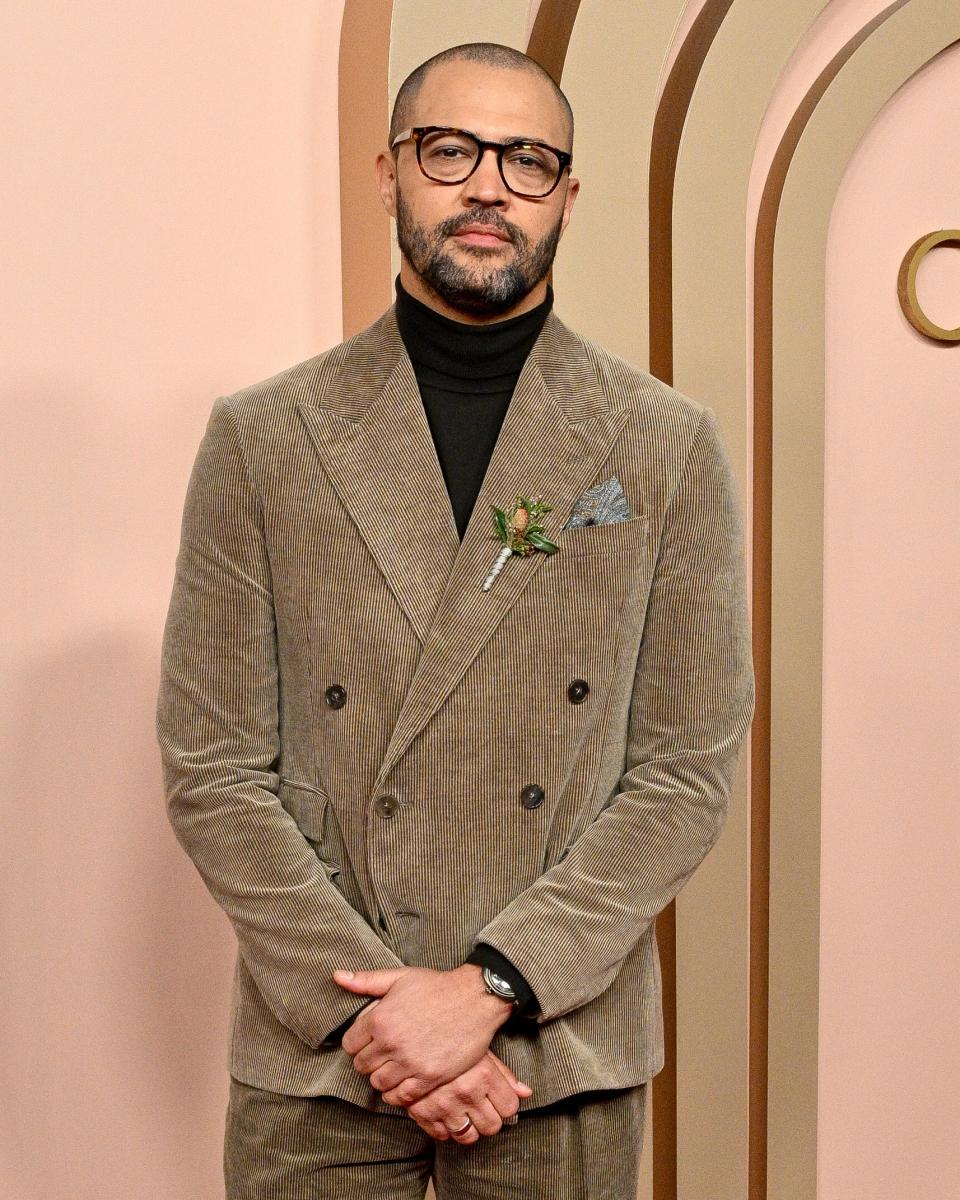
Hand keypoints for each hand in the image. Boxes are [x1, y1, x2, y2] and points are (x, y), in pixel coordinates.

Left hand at [333, 964, 513, 1103]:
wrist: (475, 998)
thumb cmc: (437, 986)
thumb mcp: (400, 977)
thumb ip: (366, 980)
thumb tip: (337, 977)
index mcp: (380, 1019)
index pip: (350, 1045)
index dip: (357, 1043)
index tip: (368, 1041)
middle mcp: (391, 1044)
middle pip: (362, 1066)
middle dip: (368, 1061)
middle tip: (381, 1055)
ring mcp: (410, 1063)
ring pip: (379, 1084)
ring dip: (382, 1078)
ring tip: (392, 1068)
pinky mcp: (429, 1077)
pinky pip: (402, 1097)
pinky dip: (399, 1093)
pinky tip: (404, 1082)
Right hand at [404, 1050, 532, 1143]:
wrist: (413, 1032)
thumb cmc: (452, 1038)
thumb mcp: (481, 1049)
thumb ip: (504, 1074)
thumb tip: (526, 1093)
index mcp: (483, 1074)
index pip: (510, 1108)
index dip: (507, 1104)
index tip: (499, 1098)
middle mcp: (466, 1092)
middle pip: (492, 1126)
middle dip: (491, 1118)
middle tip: (483, 1106)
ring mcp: (444, 1105)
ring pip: (469, 1137)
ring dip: (470, 1128)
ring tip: (466, 1112)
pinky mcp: (424, 1113)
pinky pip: (443, 1136)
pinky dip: (446, 1129)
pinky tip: (447, 1114)